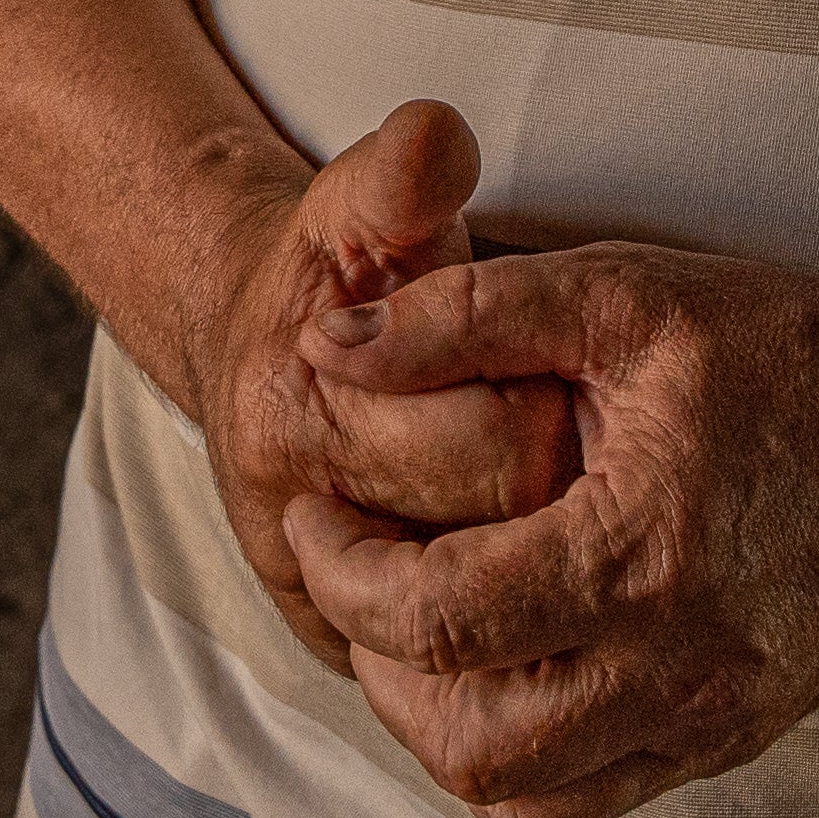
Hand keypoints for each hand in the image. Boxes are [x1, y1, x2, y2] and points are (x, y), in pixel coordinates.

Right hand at [175, 105, 580, 659]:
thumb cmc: (332, 275)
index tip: (544, 364)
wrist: (261, 361)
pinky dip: (515, 627)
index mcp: (297, 418)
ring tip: (535, 486)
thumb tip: (436, 136)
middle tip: (554, 424)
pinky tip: (517, 550)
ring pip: (494, 626)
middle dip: (557, 481)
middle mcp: (296, 530)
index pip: (494, 442)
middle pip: (505, 537)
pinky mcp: (346, 660)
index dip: (549, 399)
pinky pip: (467, 681)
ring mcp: (321, 612)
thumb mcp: (359, 206)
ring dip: (541, 559)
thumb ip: (402, 174)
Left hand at [287, 241, 818, 817]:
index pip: (438, 619)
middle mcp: (676, 665)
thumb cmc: (783, 348)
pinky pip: (584, 805)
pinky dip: (510, 763)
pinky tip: (494, 669)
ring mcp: (708, 719)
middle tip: (352, 571)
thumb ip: (466, 314)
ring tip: (411, 628)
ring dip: (434, 726)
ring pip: (518, 796)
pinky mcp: (727, 741)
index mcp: (640, 552)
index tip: (318, 510)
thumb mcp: (625, 292)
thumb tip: (327, 348)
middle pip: (465, 736)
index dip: (343, 570)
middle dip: (375, 660)